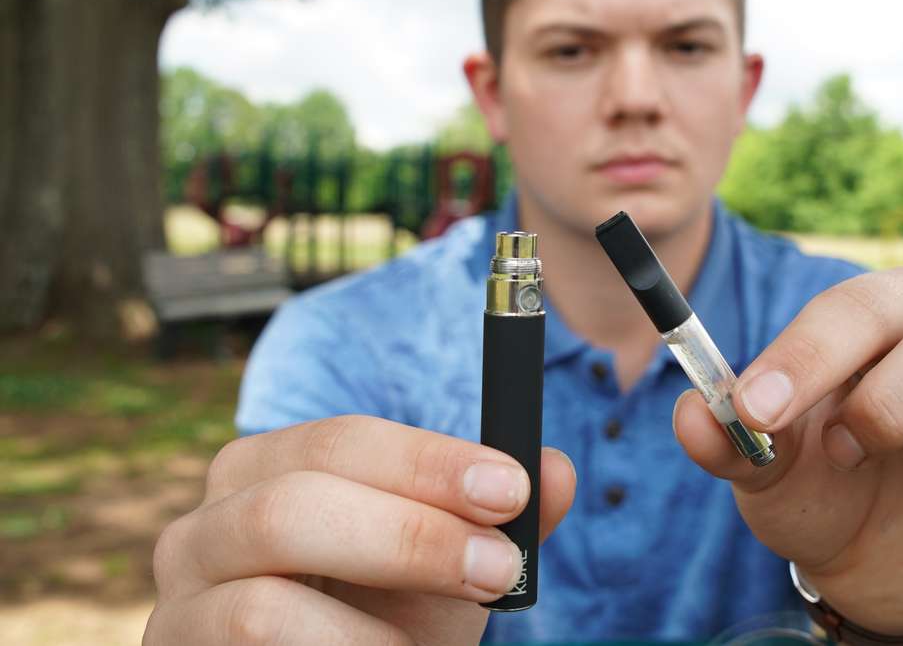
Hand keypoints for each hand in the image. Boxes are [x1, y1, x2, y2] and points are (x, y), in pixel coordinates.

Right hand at [144, 416, 575, 644]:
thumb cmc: (380, 623)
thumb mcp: (446, 571)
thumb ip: (500, 523)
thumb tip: (555, 471)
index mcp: (271, 468)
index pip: (344, 442)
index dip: (429, 462)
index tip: (511, 490)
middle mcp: (206, 525)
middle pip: (293, 506)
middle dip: (411, 537)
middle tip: (500, 571)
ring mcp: (179, 605)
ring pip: (261, 608)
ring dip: (370, 635)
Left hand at [673, 268, 902, 634]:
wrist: (872, 566)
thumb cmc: (818, 495)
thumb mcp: (766, 480)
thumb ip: (729, 442)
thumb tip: (692, 413)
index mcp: (878, 335)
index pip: (860, 306)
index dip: (811, 351)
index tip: (759, 410)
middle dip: (900, 392)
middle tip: (848, 452)